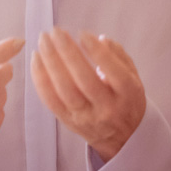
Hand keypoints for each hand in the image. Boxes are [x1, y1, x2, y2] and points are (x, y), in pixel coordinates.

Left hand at [31, 28, 144, 160]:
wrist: (122, 138)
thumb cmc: (126, 99)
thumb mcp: (134, 76)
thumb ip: (119, 56)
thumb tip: (100, 39)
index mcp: (128, 94)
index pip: (112, 71)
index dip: (96, 52)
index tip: (82, 33)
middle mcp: (107, 108)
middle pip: (84, 80)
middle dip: (67, 53)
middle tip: (56, 32)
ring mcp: (86, 117)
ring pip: (64, 90)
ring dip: (50, 63)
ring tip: (43, 41)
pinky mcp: (68, 122)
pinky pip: (50, 100)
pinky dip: (40, 79)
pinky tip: (36, 60)